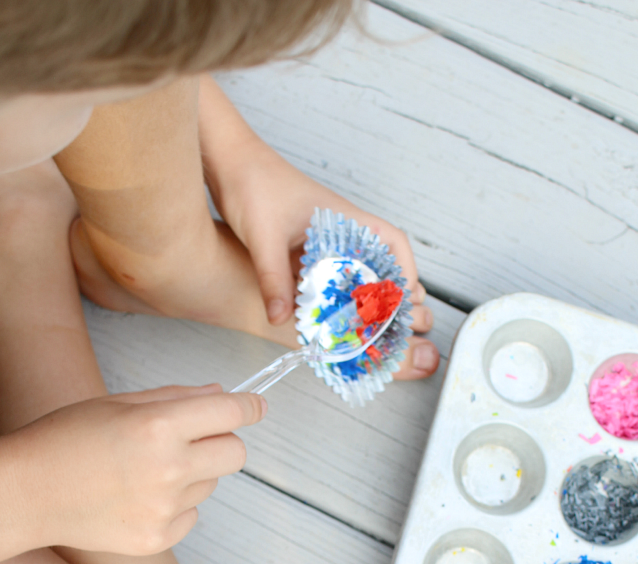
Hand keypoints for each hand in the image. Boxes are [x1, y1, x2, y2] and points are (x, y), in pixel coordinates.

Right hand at [1, 384, 264, 556]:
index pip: (232, 413)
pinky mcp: (158, 538)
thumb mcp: (120, 403)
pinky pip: (192, 514)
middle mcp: (168, 468)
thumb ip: (178, 397)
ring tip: (146, 470)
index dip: (250, 407)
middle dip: (224, 441)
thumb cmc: (67, 439)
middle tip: (195, 438)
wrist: (26, 494)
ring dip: (194, 473)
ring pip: (212, 484)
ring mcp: (164, 508)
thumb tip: (223, 394)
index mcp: (158, 426)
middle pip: (236, 453)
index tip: (256, 406)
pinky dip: (177, 505)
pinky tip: (139, 497)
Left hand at [198, 76, 439, 378]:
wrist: (229, 163)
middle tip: (390, 320)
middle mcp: (337, 229)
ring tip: (365, 325)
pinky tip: (326, 315)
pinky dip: (332, 294)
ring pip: (352, 270)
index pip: (392, 240)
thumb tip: (279, 319)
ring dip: (360, 294)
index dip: (406, 269)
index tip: (408, 296)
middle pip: (378, 261)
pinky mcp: (302, 247)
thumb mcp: (264, 237)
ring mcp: (321, 239)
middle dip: (388, 291)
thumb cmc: (253, 183)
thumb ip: (272, 279)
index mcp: (343, 219)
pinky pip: (326, 274)